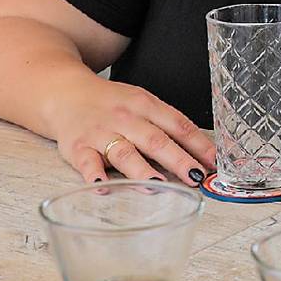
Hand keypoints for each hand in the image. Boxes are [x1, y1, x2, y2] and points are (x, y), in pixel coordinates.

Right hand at [43, 79, 216, 187]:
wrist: (65, 93)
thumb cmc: (110, 104)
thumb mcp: (141, 104)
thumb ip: (166, 126)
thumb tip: (202, 154)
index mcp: (145, 104)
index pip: (178, 124)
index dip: (198, 144)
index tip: (215, 163)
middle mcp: (125, 118)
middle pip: (155, 139)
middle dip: (177, 160)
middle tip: (196, 178)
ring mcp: (101, 133)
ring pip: (124, 152)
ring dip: (141, 169)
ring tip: (157, 184)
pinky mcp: (78, 148)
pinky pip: (87, 163)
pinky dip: (95, 175)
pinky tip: (104, 187)